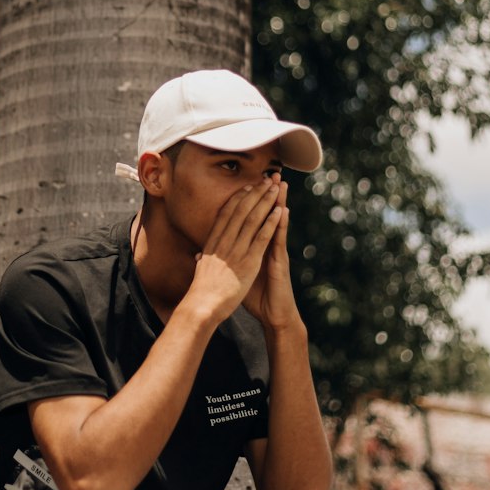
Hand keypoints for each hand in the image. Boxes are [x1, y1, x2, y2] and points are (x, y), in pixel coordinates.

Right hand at [186, 179, 283, 325]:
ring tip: (275, 188)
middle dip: (254, 193)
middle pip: (240, 211)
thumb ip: (203, 260)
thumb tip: (200, 255)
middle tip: (265, 180)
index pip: (226, 214)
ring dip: (265, 202)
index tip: (247, 187)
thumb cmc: (200, 293)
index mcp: (212, 243)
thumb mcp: (200, 272)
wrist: (202, 306)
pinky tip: (279, 211)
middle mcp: (223, 242)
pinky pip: (261, 238)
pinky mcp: (248, 262)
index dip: (238, 199)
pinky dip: (271, 223)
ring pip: (252, 220)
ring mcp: (236, 251)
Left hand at [241, 181, 301, 335]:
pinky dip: (280, 225)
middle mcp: (266, 247)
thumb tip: (206, 256)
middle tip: (270, 174)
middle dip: (266, 195)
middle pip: (265, 215)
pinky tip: (283, 210)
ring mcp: (274, 253)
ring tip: (280, 184)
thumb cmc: (256, 297)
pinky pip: (279, 241)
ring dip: (278, 202)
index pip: (252, 220)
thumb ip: (226, 263)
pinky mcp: (280, 263)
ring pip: (276, 223)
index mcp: (254, 248)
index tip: (249, 183)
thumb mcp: (238, 276)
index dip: (251, 203)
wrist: (274, 315)